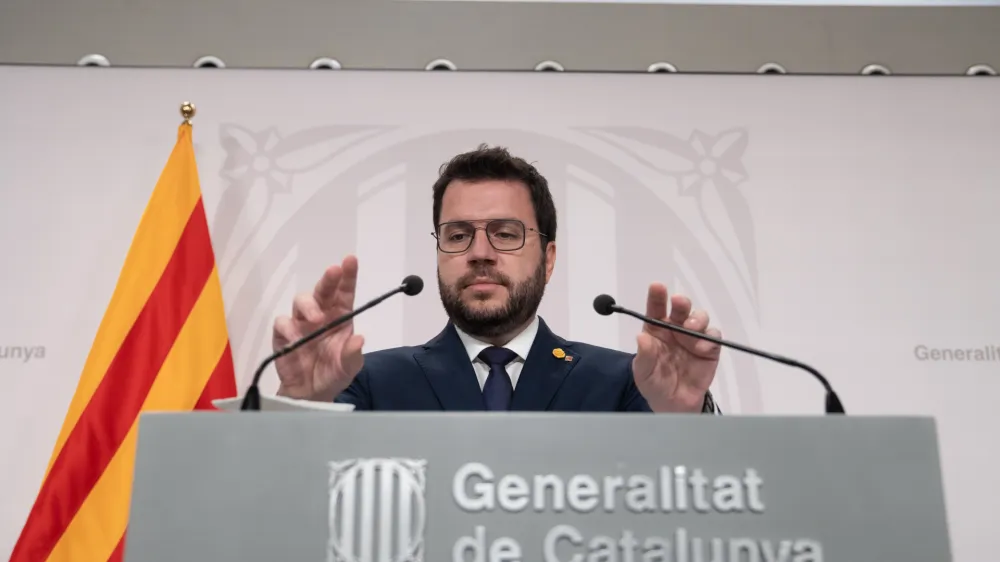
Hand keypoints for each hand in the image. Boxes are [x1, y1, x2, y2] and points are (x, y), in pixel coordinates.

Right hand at [273, 255, 365, 400]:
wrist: (311, 394)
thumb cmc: (333, 374)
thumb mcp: (349, 367)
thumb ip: (352, 354)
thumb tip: (359, 339)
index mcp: (340, 317)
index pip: (344, 293)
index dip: (348, 276)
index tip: (350, 260)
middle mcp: (321, 314)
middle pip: (322, 290)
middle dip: (328, 279)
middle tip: (333, 271)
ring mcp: (300, 323)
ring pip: (301, 301)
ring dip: (308, 305)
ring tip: (316, 319)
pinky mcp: (283, 335)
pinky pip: (282, 323)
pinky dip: (288, 327)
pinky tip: (295, 336)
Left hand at [632, 283, 720, 412]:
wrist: (674, 404)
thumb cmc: (654, 382)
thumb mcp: (643, 372)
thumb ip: (645, 355)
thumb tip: (641, 337)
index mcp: (656, 330)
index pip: (656, 309)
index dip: (657, 296)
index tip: (657, 287)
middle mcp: (675, 329)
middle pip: (681, 309)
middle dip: (681, 302)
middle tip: (679, 302)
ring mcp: (693, 337)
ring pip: (700, 318)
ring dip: (696, 319)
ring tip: (690, 329)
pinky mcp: (709, 349)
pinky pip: (713, 336)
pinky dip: (710, 337)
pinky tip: (701, 347)